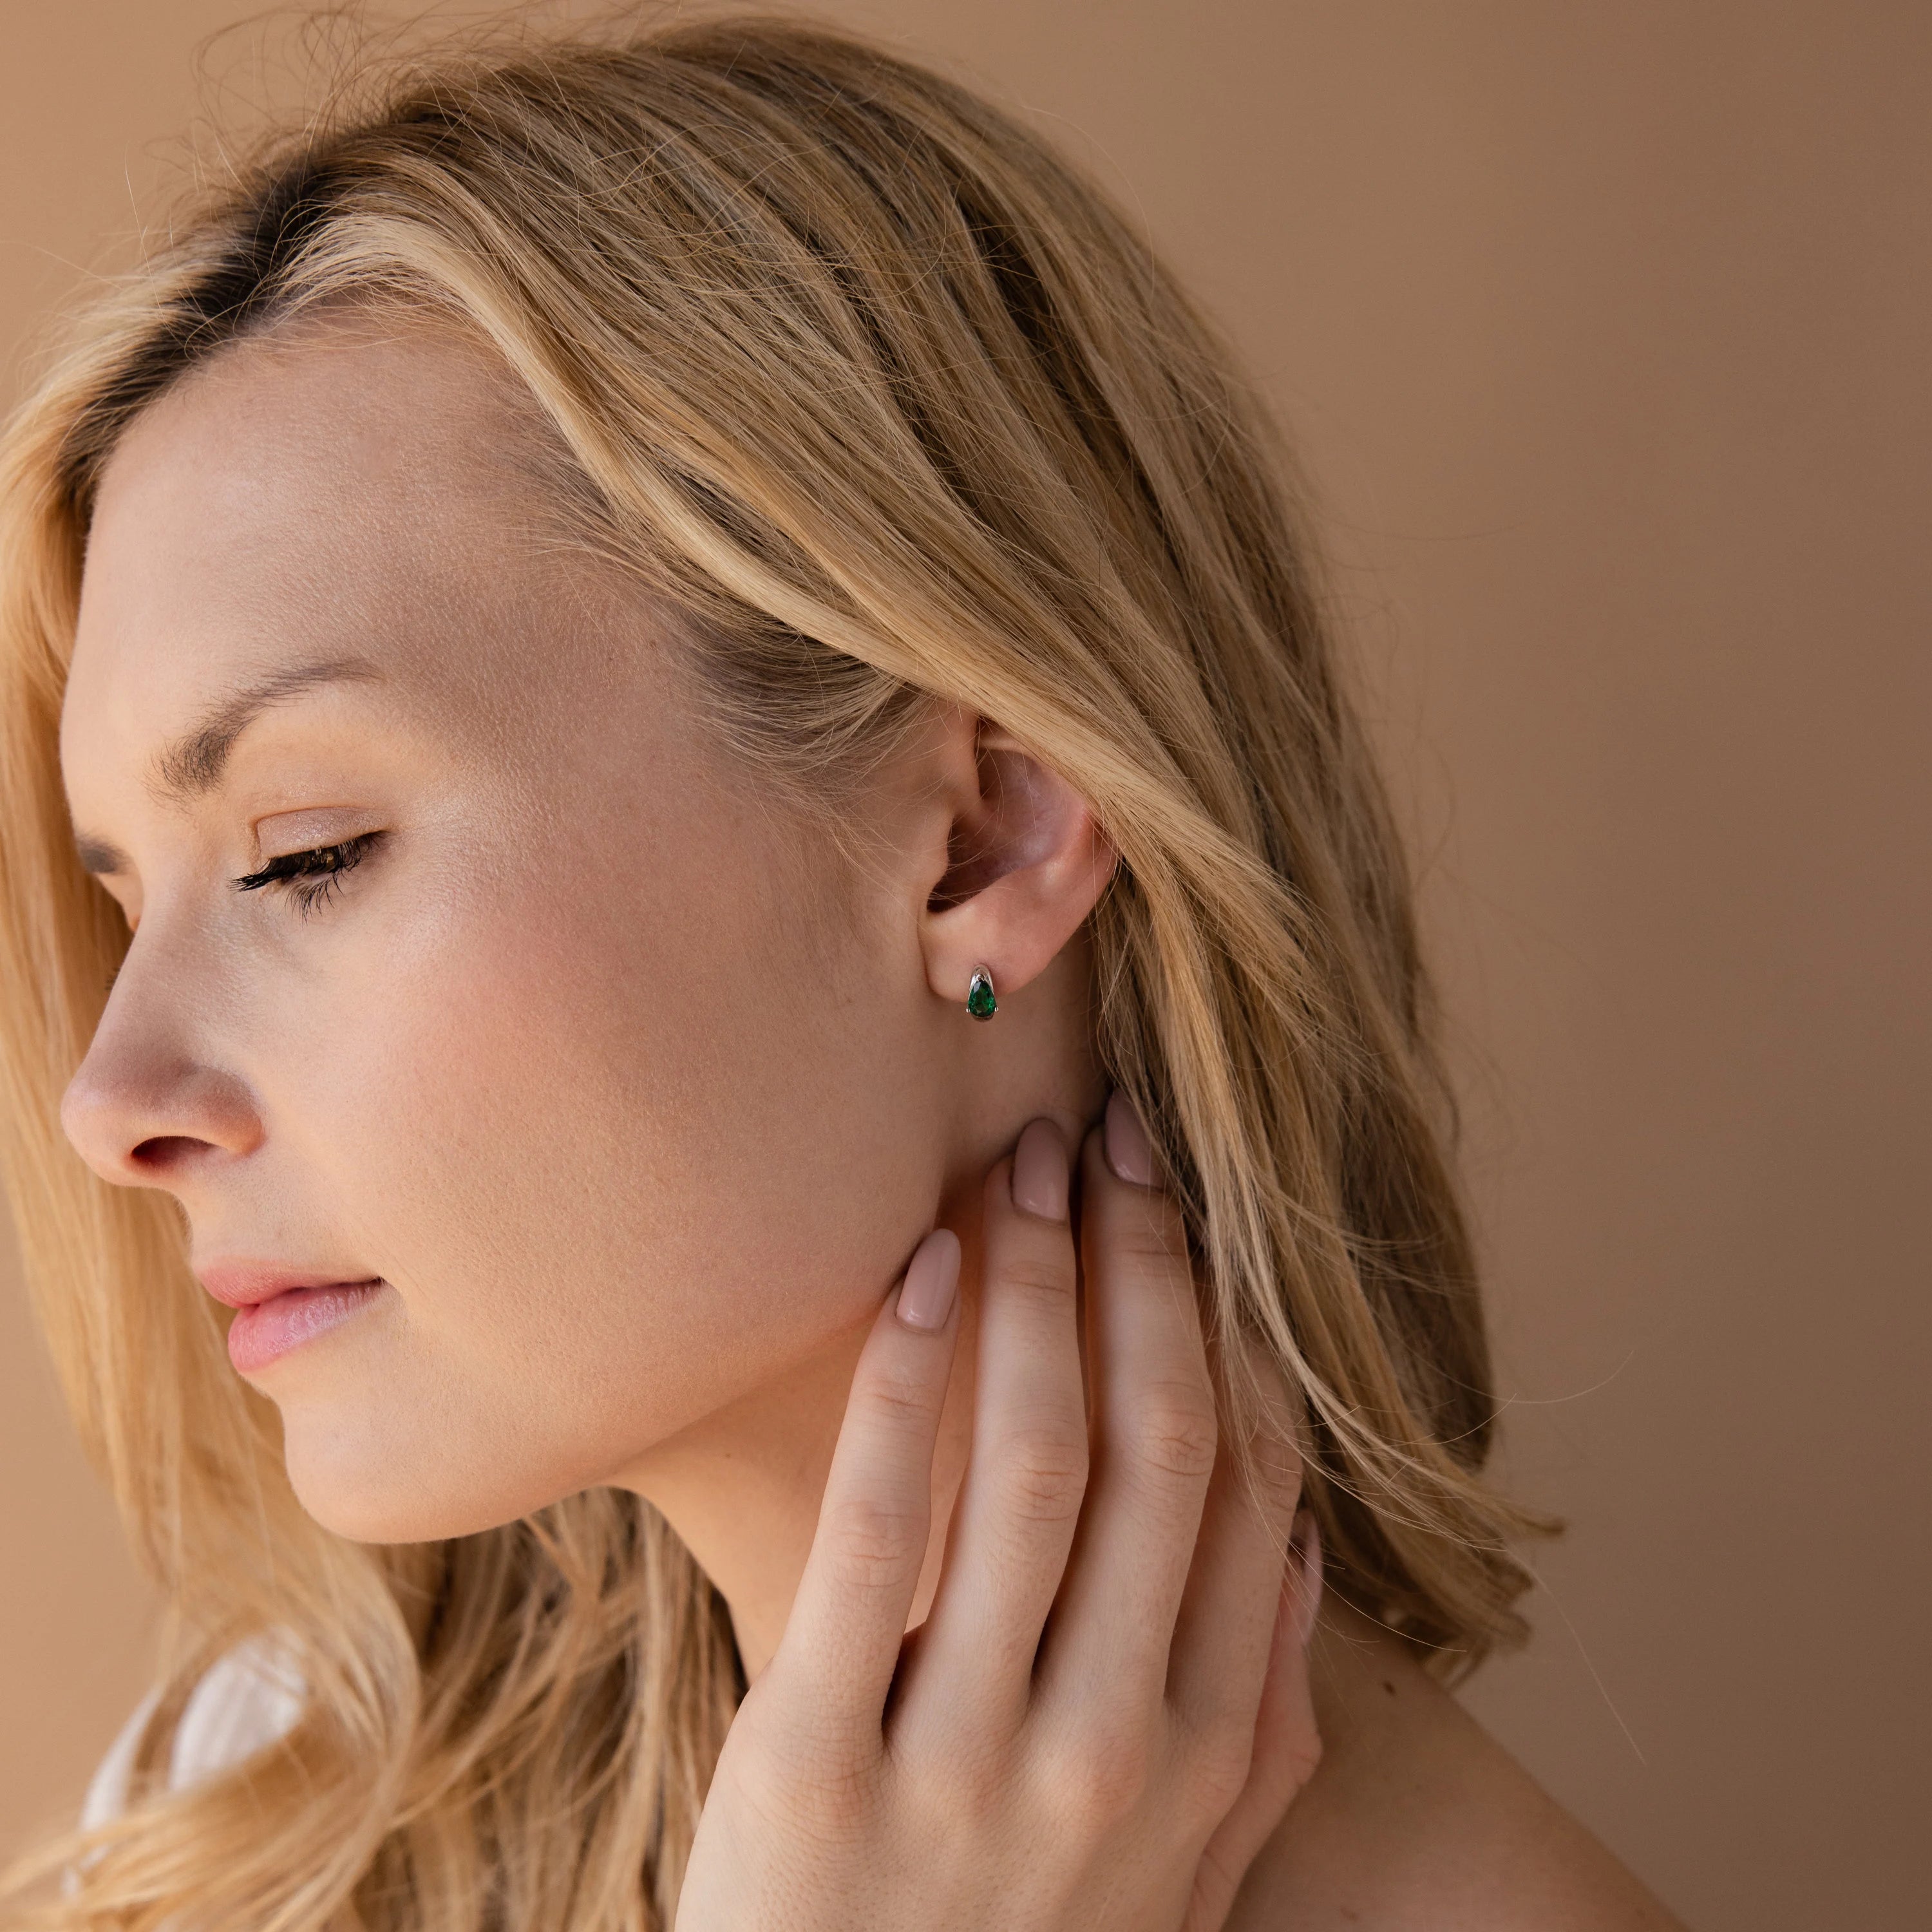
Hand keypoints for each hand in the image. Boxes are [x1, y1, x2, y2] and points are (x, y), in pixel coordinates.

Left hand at [675, 1095, 1323, 1931]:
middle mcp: (1113, 1750)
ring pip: (1034, 1466)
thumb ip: (1258, 1728)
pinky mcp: (820, 1772)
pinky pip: (876, 1535)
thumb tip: (1294, 1547)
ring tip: (1022, 1168)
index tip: (1190, 1202)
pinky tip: (924, 1272)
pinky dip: (907, 1383)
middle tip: (1107, 1137)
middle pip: (1157, 1443)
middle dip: (1141, 1265)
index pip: (1249, 1481)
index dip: (1227, 1318)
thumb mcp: (1178, 1881)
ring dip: (1038, 1288)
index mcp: (1202, 1755)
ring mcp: (969, 1766)